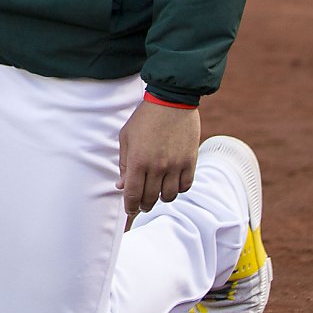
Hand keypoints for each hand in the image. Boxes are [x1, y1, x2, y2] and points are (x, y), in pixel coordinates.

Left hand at [117, 100, 200, 226]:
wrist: (172, 102)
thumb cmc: (144, 119)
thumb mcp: (126, 138)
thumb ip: (125, 164)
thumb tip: (121, 186)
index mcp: (139, 161)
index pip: (133, 194)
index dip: (130, 206)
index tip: (130, 210)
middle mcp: (158, 167)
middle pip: (151, 198)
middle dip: (144, 205)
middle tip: (141, 204)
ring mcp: (176, 165)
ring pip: (169, 196)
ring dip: (161, 198)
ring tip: (156, 193)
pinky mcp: (190, 162)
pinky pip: (185, 186)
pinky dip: (178, 189)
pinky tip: (172, 184)